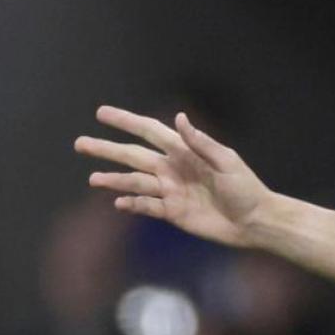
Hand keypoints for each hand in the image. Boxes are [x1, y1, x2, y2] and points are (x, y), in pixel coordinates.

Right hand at [74, 106, 272, 247]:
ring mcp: (170, 190)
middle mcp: (173, 168)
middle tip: (80, 143)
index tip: (101, 113)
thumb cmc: (246, 188)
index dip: (126, 121)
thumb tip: (179, 118)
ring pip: (134, 182)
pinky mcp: (172, 212)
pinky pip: (146, 205)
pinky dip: (132, 203)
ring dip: (113, 180)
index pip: (149, 131)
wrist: (254, 221)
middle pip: (133, 156)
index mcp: (185, 151)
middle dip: (107, 150)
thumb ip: (200, 142)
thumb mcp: (226, 161)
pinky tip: (118, 201)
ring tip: (93, 179)